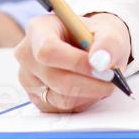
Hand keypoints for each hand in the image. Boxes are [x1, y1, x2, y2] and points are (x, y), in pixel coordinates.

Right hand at [13, 13, 129, 113]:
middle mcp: (27, 54)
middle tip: (111, 79)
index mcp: (39, 29)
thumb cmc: (94, 37)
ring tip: (103, 81)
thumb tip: (101, 61)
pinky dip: (82, 102)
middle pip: (55, 78)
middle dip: (89, 82)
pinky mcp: (36, 99)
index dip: (75, 62)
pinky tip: (89, 88)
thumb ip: (107, 43)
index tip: (100, 67)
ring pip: (61, 98)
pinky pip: (62, 110)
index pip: (48, 50)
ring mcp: (28, 79)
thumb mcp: (107, 31)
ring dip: (89, 94)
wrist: (90, 49)